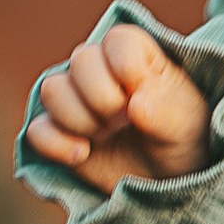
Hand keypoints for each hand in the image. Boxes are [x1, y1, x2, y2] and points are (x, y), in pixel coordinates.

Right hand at [27, 23, 214, 193]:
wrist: (169, 181)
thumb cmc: (184, 140)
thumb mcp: (186, 126)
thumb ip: (165, 112)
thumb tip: (136, 103)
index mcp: (137, 55)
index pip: (117, 41)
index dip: (126, 69)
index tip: (143, 96)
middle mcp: (102, 70)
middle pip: (81, 61)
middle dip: (103, 98)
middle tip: (126, 122)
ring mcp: (77, 100)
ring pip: (52, 90)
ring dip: (80, 119)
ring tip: (109, 137)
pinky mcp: (58, 132)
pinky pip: (37, 129)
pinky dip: (55, 144)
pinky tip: (82, 154)